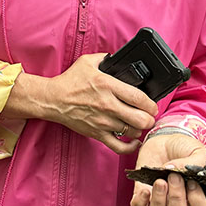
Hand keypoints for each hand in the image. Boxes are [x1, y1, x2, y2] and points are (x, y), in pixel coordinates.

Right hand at [25, 53, 157, 153]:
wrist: (53, 99)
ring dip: (140, 129)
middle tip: (148, 115)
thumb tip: (118, 58)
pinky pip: (119, 147)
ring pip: (133, 132)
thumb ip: (105, 58)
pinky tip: (134, 141)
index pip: (139, 98)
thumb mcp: (87, 62)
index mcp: (108, 86)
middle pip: (141, 119)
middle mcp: (107, 105)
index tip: (152, 105)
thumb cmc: (70, 81)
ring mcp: (103, 122)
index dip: (151, 104)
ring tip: (138, 123)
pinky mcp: (97, 134)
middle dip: (150, 118)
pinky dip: (131, 147)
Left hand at [129, 134, 205, 205]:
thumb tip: (174, 171)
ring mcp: (161, 205)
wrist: (165, 141)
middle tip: (173, 177)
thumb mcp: (198, 152)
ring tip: (160, 181)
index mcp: (199, 200)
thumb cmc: (184, 149)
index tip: (192, 183)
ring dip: (159, 201)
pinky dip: (141, 202)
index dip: (198, 204)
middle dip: (176, 199)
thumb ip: (195, 163)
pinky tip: (146, 189)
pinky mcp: (142, 197)